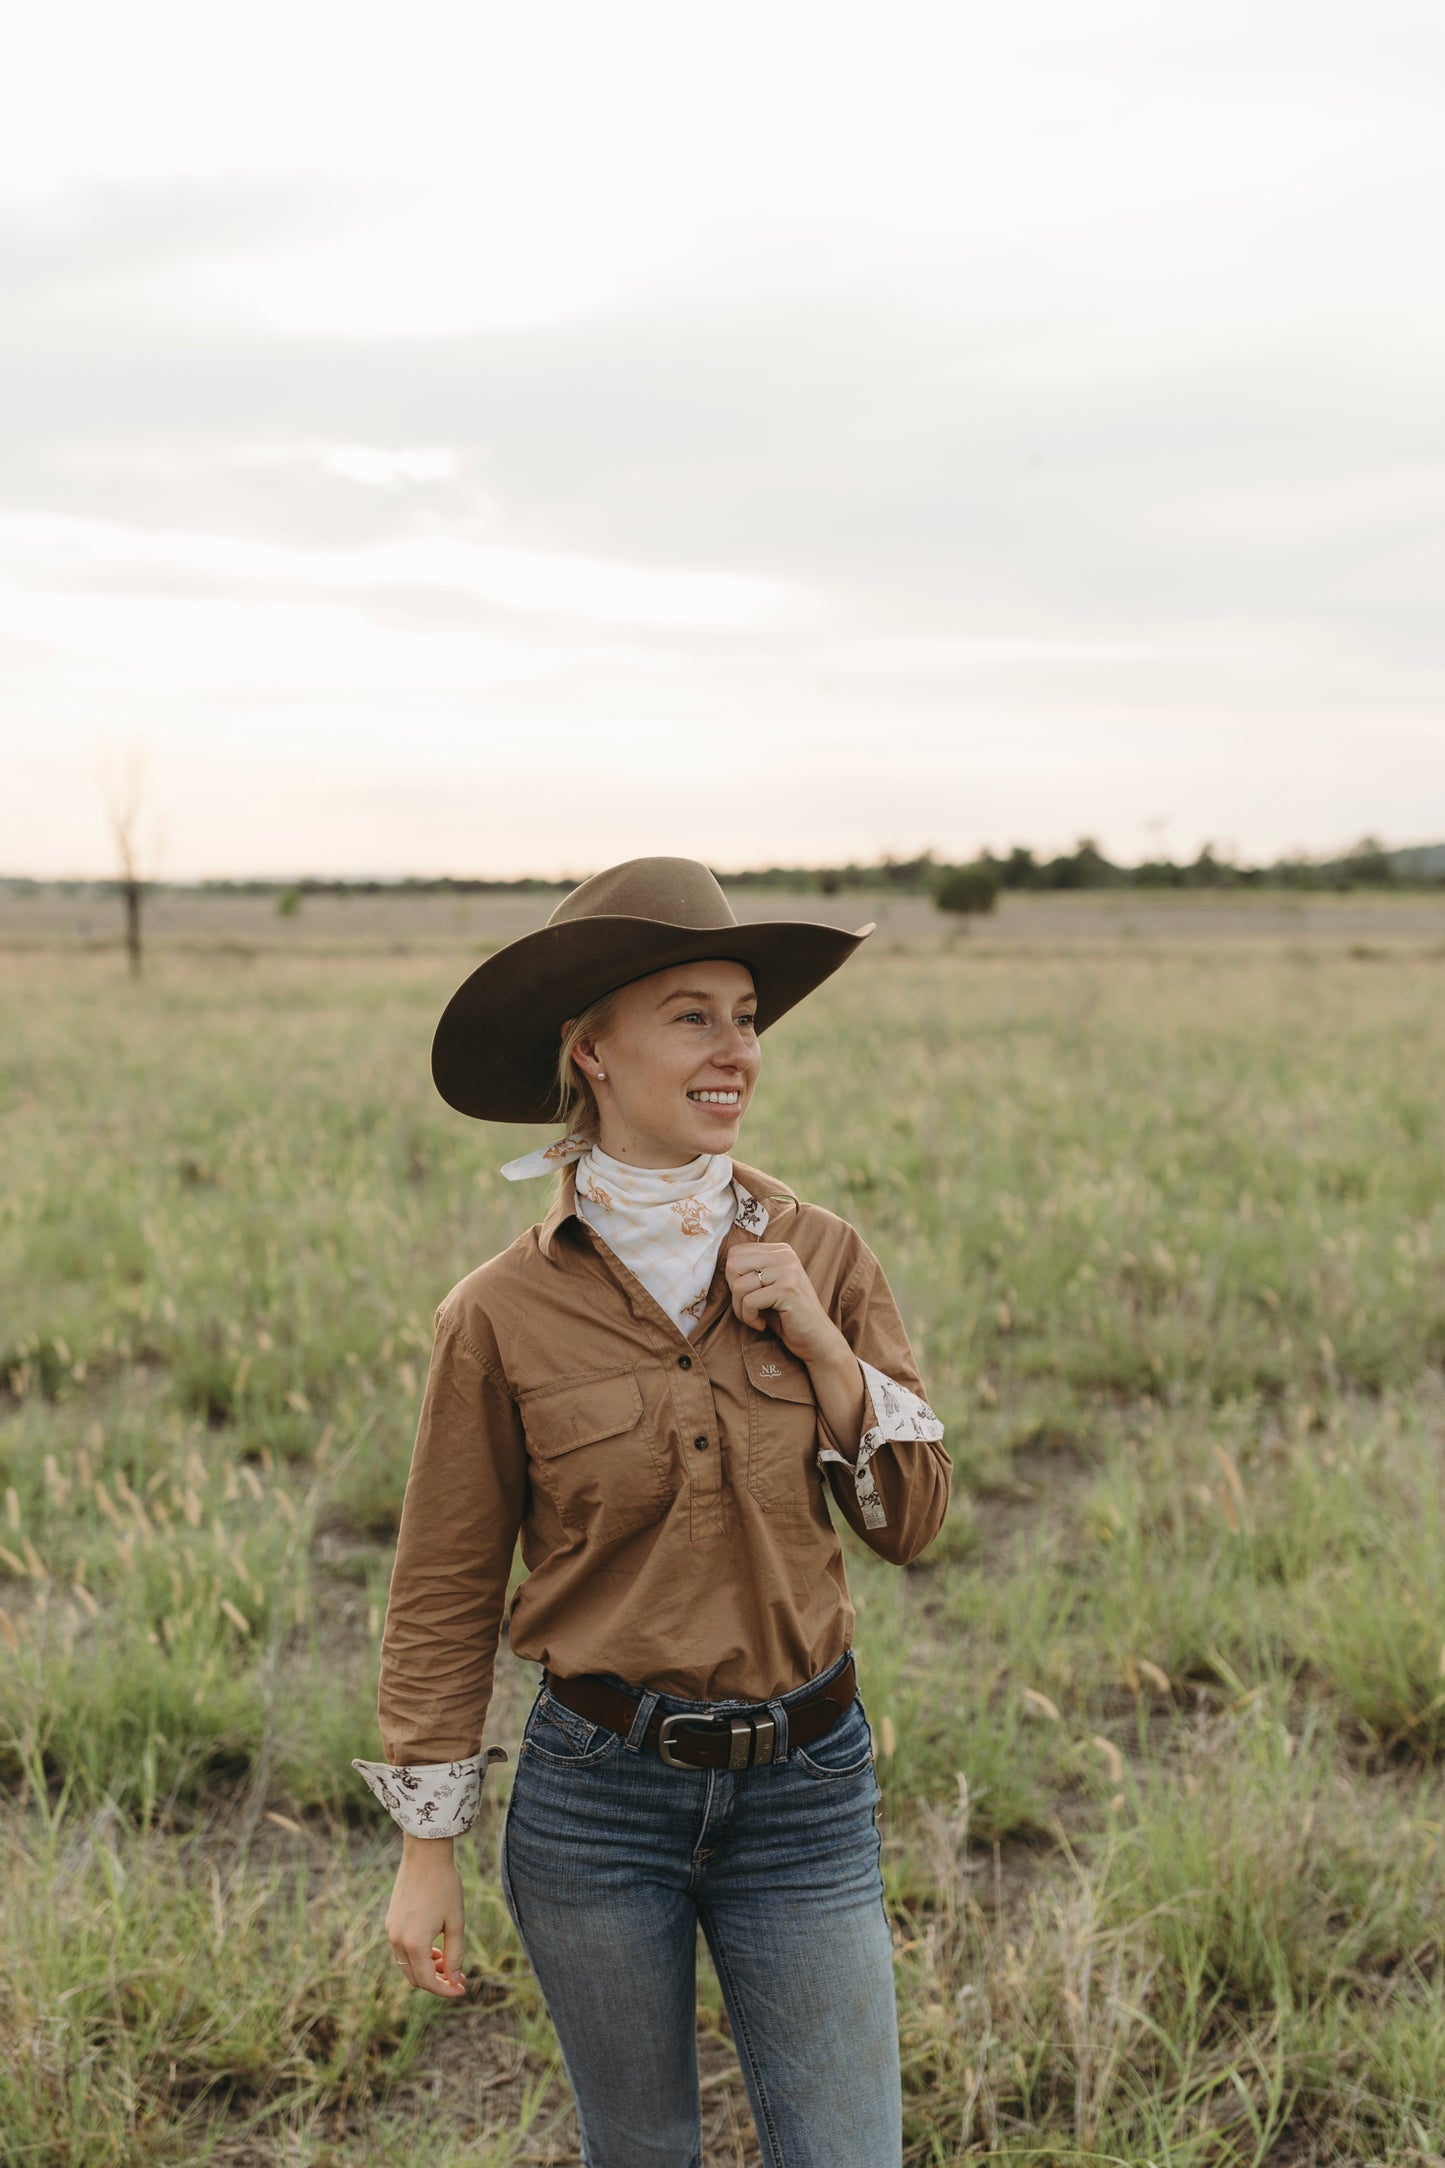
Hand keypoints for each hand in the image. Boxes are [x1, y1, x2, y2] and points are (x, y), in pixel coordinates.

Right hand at [386, 1834, 465, 1997]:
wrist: (424, 1854)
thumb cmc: (444, 1886)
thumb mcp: (455, 1923)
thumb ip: (454, 1955)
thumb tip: (453, 1979)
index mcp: (413, 1944)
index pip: (428, 1982)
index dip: (446, 1990)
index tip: (462, 1989)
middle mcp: (397, 1941)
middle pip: (414, 1978)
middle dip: (436, 1982)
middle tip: (457, 1977)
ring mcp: (390, 1930)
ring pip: (406, 1965)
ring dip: (426, 1969)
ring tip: (446, 1961)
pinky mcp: (390, 1921)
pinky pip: (401, 1950)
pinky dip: (416, 1955)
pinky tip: (433, 1947)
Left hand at [724, 1242, 848, 1367]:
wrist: (816, 1339)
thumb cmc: (786, 1316)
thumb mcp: (767, 1287)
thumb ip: (750, 1272)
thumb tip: (721, 1266)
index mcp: (779, 1250)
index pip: (735, 1253)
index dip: (733, 1279)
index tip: (748, 1296)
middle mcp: (785, 1255)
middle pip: (733, 1265)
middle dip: (734, 1293)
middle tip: (749, 1308)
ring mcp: (788, 1271)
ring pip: (738, 1285)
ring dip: (740, 1309)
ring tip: (755, 1318)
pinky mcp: (787, 1290)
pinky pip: (749, 1302)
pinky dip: (749, 1318)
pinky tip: (761, 1325)